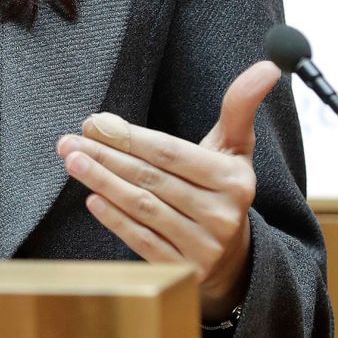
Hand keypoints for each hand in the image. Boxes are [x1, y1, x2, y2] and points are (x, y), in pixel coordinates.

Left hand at [56, 60, 280, 321]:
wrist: (234, 260)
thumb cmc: (222, 191)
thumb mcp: (235, 151)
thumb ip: (240, 107)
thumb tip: (268, 65)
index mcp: (234, 180)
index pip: (172, 153)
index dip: (130, 136)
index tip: (94, 122)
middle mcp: (223, 215)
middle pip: (152, 178)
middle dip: (106, 156)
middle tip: (69, 142)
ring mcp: (204, 247)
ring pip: (144, 208)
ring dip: (103, 182)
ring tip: (73, 163)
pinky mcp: (185, 272)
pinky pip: (144, 241)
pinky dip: (115, 220)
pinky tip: (93, 199)